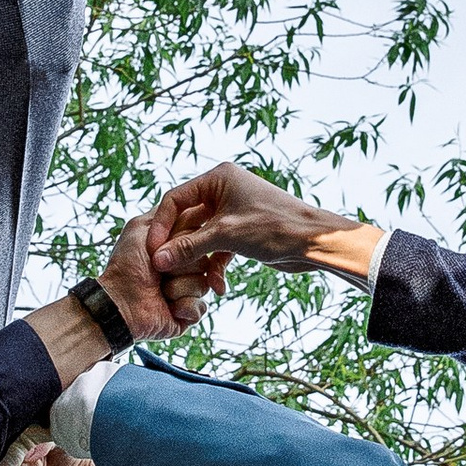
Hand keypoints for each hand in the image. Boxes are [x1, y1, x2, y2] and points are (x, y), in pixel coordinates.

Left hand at [98, 207, 208, 338]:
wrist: (120, 303)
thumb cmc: (126, 265)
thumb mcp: (141, 228)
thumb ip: (166, 214)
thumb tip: (193, 204)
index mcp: (176, 248)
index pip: (200, 237)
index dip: (189, 242)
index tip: (171, 246)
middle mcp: (185, 268)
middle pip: (205, 261)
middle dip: (181, 267)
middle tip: (158, 272)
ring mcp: (188, 290)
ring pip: (203, 285)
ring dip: (178, 288)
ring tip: (160, 291)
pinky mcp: (189, 312)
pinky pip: (200, 307)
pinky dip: (182, 307)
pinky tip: (167, 307)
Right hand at [145, 162, 377, 294]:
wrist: (314, 242)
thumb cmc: (274, 227)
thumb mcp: (226, 236)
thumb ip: (189, 247)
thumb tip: (157, 259)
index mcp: (218, 178)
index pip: (176, 199)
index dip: (162, 225)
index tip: (152, 250)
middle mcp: (223, 191)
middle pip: (187, 220)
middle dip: (180, 247)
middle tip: (165, 269)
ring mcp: (232, 212)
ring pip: (202, 237)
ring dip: (199, 260)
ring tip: (196, 282)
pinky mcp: (241, 232)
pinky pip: (218, 248)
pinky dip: (216, 266)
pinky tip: (218, 286)